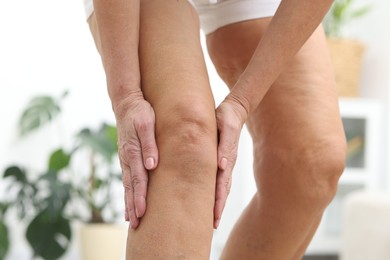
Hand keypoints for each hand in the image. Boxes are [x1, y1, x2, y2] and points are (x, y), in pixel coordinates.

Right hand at [115, 92, 157, 228]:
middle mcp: (127, 158)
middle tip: (136, 224)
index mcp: (132, 151)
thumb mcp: (146, 124)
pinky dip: (128, 192)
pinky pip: (127, 178)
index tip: (143, 211)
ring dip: (129, 202)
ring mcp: (125, 158)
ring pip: (127, 184)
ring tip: (131, 219)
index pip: (138, 178)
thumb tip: (152, 165)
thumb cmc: (140, 112)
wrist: (127, 102)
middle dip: (133, 205)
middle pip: (130, 186)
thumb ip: (149, 144)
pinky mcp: (127, 157)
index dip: (140, 196)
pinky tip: (130, 201)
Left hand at [214, 96, 247, 227]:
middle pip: (222, 191)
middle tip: (211, 226)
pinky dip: (214, 192)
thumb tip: (222, 166)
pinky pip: (217, 179)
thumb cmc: (227, 118)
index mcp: (227, 160)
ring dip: (216, 203)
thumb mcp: (226, 128)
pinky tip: (207, 198)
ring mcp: (225, 164)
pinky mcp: (220, 159)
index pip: (221, 186)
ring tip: (212, 219)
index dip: (217, 202)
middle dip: (217, 209)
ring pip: (220, 188)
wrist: (233, 110)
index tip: (214, 217)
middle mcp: (227, 165)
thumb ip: (225, 146)